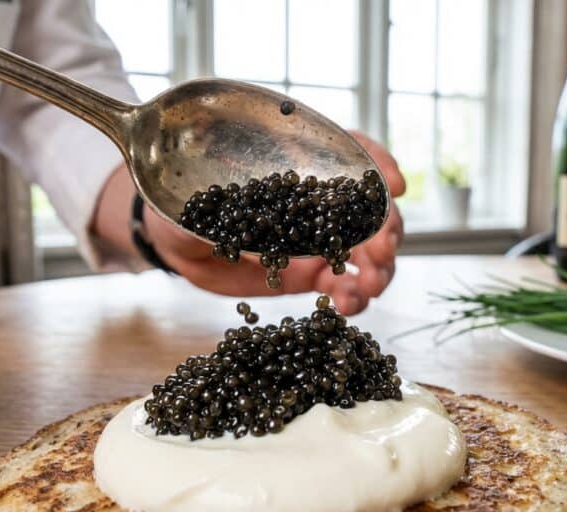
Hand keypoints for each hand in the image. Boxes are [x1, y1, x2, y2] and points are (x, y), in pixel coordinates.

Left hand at [145, 131, 405, 314]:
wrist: (174, 240)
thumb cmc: (182, 199)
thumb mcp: (194, 189)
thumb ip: (216, 194)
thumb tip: (229, 203)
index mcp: (299, 161)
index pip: (351, 150)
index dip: (377, 163)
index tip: (391, 185)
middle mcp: (318, 196)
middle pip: (370, 205)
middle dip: (386, 227)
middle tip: (379, 251)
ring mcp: (318, 236)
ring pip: (368, 248)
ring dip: (379, 268)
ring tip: (368, 287)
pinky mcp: (310, 272)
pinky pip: (344, 284)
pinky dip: (354, 296)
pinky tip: (349, 305)